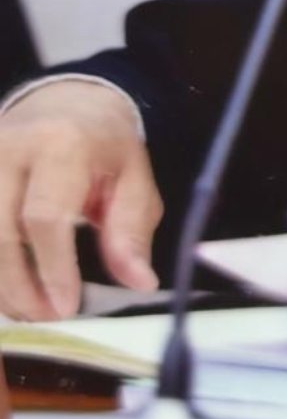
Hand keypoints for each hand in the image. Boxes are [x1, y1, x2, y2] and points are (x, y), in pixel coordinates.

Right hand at [0, 83, 161, 319]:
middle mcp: (8, 149)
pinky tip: (7, 289)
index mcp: (60, 145)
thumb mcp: (134, 179)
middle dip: (20, 286)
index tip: (65, 307)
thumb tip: (140, 282)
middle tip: (46, 317)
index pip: (45, 216)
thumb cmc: (103, 147)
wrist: (65, 102)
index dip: (52, 268)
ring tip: (27, 310)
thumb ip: (131, 231)